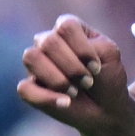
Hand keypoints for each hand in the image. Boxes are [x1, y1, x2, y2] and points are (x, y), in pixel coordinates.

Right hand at [15, 15, 134, 134]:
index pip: (66, 26)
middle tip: (88, 82)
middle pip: (48, 42)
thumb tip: (62, 61)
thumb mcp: (109, 55)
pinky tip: (66, 103)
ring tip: (74, 92)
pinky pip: (25, 88)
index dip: (82, 48)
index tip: (97, 68)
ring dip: (57, 79)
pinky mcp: (30, 88)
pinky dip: (46, 97)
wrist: (106, 109)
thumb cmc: (107, 78)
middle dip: (72, 67)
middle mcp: (48, 42)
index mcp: (68, 29)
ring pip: (31, 57)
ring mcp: (37, 64)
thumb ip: (91, 46)